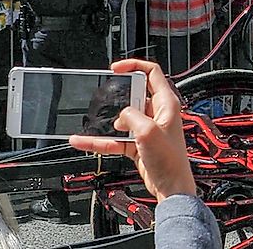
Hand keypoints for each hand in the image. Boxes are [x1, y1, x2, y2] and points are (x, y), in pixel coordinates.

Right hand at [69, 59, 196, 200]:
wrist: (170, 187)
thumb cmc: (169, 160)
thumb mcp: (148, 132)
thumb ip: (132, 116)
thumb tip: (122, 115)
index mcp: (167, 104)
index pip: (153, 73)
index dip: (135, 66)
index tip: (116, 68)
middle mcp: (158, 113)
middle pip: (135, 95)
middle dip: (120, 97)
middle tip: (107, 99)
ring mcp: (147, 129)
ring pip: (122, 118)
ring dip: (107, 122)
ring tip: (92, 122)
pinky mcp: (138, 144)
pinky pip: (115, 138)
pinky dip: (99, 140)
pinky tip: (81, 141)